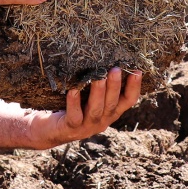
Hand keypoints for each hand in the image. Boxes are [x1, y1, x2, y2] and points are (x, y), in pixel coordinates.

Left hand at [24, 68, 142, 148]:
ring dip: (98, 93)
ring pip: (96, 110)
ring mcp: (86, 127)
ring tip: (98, 77)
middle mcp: (102, 121)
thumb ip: (99, 84)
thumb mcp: (88, 96)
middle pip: (112, 104)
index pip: (128, 101)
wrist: (49, 130)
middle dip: (115, 86)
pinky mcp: (70, 128)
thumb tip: (106, 58)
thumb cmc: (71, 107)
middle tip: (115, 69)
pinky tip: (73, 91)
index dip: (134, 87)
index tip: (138, 71)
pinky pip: (74, 115)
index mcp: (110, 112)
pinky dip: (74, 103)